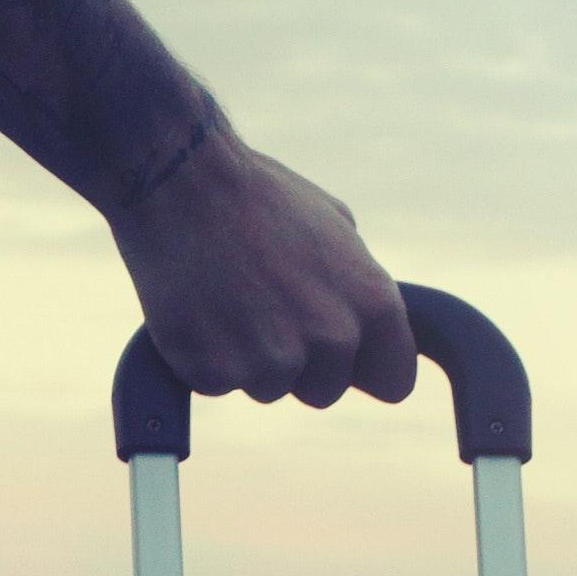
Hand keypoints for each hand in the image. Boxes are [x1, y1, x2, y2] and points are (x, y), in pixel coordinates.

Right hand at [109, 138, 414, 409]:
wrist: (181, 183)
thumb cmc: (257, 196)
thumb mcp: (334, 227)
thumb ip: (354, 284)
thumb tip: (361, 319)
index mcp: (374, 303)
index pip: (394, 382)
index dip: (364, 369)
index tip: (342, 359)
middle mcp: (332, 338)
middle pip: (325, 392)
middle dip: (300, 365)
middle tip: (266, 309)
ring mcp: (273, 361)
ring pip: (269, 389)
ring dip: (249, 359)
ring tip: (228, 298)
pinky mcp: (217, 372)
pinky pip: (218, 383)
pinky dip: (205, 357)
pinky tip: (198, 308)